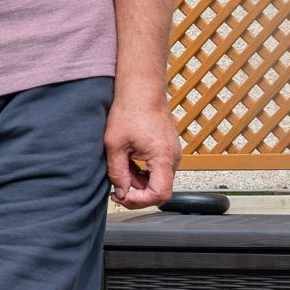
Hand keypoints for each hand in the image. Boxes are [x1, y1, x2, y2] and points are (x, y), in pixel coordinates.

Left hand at [105, 92, 179, 209]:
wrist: (141, 88)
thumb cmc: (130, 110)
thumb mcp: (115, 145)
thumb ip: (118, 173)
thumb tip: (121, 193)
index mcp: (163, 157)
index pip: (160, 194)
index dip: (140, 201)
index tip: (122, 196)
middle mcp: (174, 157)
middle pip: (161, 190)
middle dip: (138, 193)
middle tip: (117, 189)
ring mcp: (173, 152)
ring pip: (159, 180)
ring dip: (139, 182)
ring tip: (121, 170)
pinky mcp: (169, 148)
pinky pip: (159, 169)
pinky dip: (144, 172)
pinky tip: (130, 163)